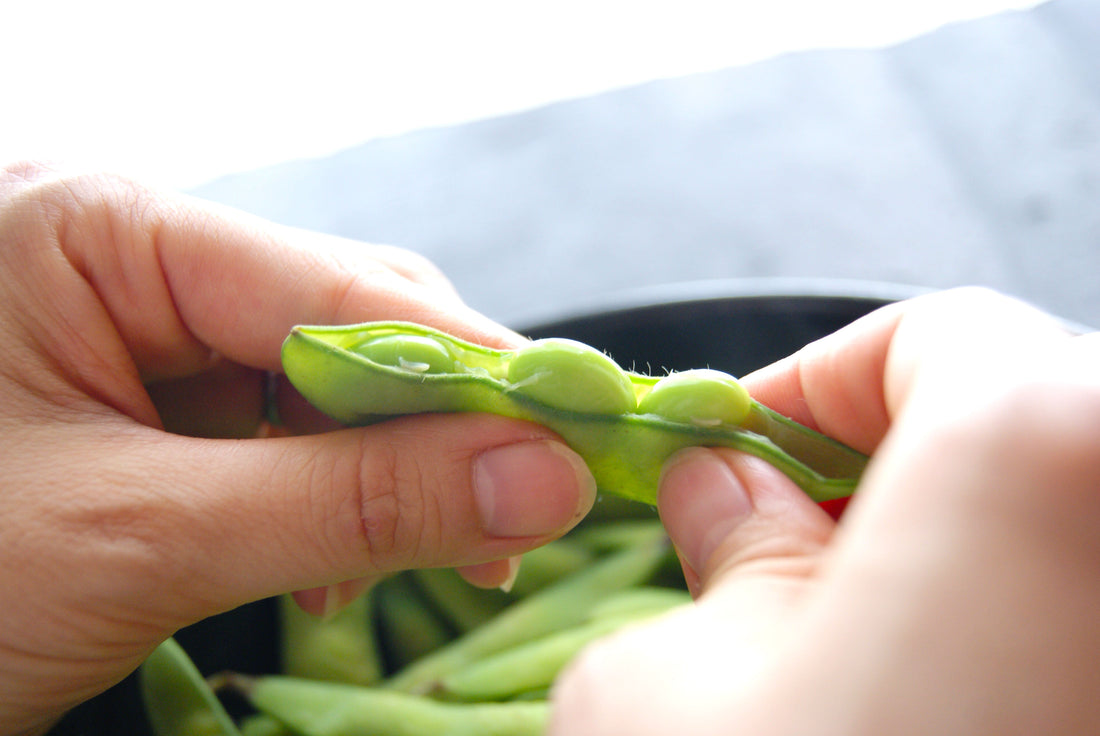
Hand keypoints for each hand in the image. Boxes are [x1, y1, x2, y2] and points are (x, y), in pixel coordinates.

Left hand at [0, 162, 594, 734]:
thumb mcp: (138, 539)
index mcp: (103, 227)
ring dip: (395, 475)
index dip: (475, 366)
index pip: (340, 283)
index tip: (583, 433)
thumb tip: (540, 481)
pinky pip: (283, 431)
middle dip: (441, 426)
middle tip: (531, 508)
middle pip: (347, 321)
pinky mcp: (152, 400)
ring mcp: (142, 328)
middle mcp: (132, 256)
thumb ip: (350, 505)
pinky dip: (335, 499)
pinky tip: (340, 568)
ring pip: (326, 384)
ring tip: (451, 553)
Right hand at [550, 288, 1099, 734]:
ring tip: (825, 640)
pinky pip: (1072, 614)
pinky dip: (986, 624)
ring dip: (928, 561)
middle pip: (1006, 433)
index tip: (742, 445)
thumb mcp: (670, 680)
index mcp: (1029, 457)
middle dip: (873, 475)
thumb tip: (722, 493)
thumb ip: (716, 544)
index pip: (941, 337)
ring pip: (1047, 530)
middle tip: (776, 546)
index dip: (817, 381)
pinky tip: (901, 692)